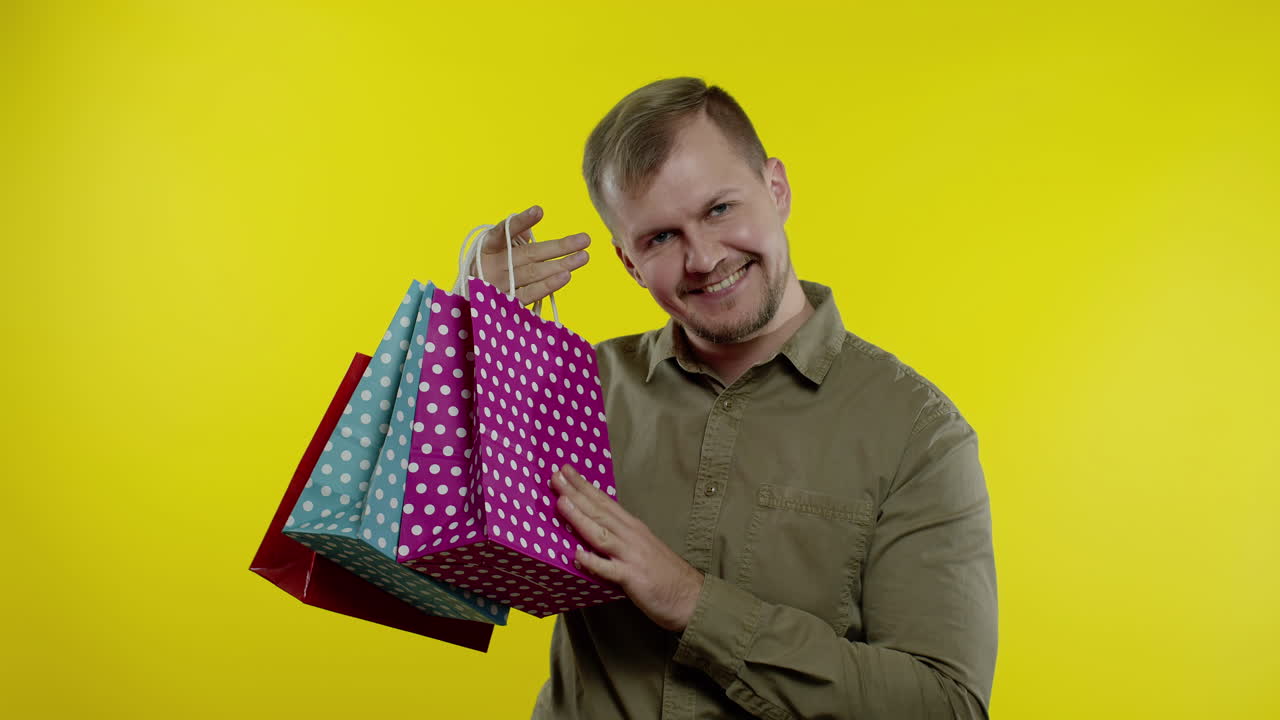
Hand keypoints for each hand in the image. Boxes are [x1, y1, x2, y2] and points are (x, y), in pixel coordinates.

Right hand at [474, 205, 590, 305]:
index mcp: (488, 247)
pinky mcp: (505, 305)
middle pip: (530, 253)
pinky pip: (530, 293)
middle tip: (585, 239)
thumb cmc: (490, 271)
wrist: (467, 304)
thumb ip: (513, 236)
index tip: (539, 211)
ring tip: (583, 257)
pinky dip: (548, 285)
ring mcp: (498, 286)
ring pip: (534, 273)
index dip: (522, 221)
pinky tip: (566, 276)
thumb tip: (528, 228)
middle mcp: (492, 265)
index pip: (504, 230)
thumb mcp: (497, 251)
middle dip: (560, 246)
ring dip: (561, 265)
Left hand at [552, 464, 704, 631]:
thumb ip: (618, 536)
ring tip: (561, 503)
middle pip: (599, 511)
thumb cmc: (664, 573)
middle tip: (556, 475)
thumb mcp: (640, 546)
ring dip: (580, 518)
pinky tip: (577, 556)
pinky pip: (609, 570)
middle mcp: (631, 536)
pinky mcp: (633, 577)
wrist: (691, 596)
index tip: (565, 470)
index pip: (604, 501)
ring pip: (601, 534)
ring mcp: (631, 556)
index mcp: (632, 527)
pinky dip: (593, 562)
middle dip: (576, 493)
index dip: (584, 485)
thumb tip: (592, 527)